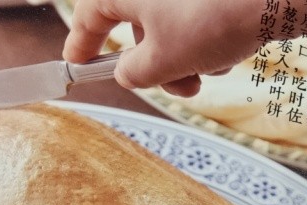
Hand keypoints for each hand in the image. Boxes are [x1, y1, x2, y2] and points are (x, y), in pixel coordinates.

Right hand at [63, 0, 273, 97]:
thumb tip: (128, 73)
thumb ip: (134, 73)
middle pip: (138, 25)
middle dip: (157, 64)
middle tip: (179, 86)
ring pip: (170, 25)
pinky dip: (206, 38)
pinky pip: (195, 15)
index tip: (77, 65)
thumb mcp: (163, 60)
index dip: (82, 44)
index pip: (90, 15)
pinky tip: (228, 50)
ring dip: (185, 57)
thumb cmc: (211, 21)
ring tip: (210, 70)